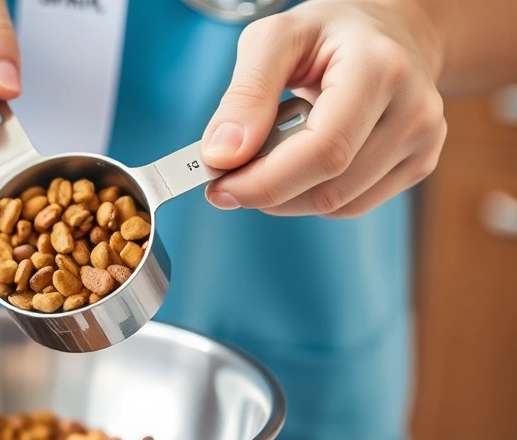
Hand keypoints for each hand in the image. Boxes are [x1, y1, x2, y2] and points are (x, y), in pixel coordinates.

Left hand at [200, 0, 446, 217]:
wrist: (390, 32)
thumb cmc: (327, 34)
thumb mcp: (274, 40)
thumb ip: (245, 94)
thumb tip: (222, 155)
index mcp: (379, 68)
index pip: (323, 151)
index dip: (264, 181)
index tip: (218, 184)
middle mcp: (413, 109)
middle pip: (329, 187)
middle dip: (266, 190)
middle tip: (228, 176)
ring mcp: (423, 141)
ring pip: (338, 204)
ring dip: (287, 196)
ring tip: (269, 154)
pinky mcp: (419, 164)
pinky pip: (352, 205)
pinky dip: (312, 194)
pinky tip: (300, 162)